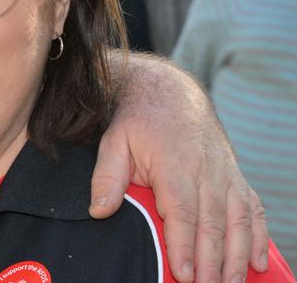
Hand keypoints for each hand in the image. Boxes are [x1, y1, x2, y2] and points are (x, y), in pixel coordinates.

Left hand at [89, 53, 267, 282]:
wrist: (169, 94)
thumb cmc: (138, 123)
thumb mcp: (113, 142)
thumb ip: (106, 177)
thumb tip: (99, 210)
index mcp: (174, 163)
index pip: (182, 211)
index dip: (185, 245)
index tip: (184, 273)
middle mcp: (206, 170)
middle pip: (213, 222)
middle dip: (212, 261)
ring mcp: (226, 174)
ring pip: (239, 220)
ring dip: (237, 256)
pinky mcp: (236, 177)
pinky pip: (254, 210)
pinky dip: (259, 237)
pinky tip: (258, 263)